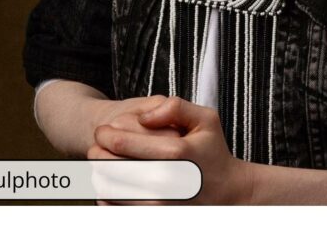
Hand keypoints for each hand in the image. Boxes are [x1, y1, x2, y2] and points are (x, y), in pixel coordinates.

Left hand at [92, 96, 256, 204]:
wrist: (229, 194)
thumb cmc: (213, 152)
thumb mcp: (206, 119)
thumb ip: (175, 107)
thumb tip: (143, 116)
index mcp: (175, 154)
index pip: (120, 142)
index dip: (104, 133)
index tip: (103, 131)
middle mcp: (165, 183)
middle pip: (108, 166)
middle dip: (96, 153)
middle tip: (98, 147)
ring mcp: (159, 205)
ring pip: (107, 189)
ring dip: (98, 174)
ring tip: (103, 165)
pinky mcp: (155, 219)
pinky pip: (115, 209)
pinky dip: (106, 197)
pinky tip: (113, 185)